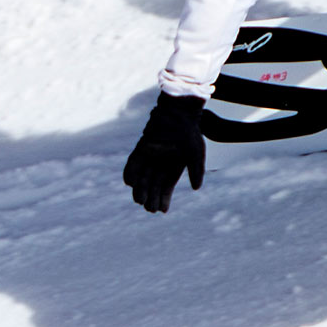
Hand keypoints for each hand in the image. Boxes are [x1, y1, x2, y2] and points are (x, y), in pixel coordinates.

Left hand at [123, 91, 206, 212]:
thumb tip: (196, 188)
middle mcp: (160, 164)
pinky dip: (130, 172)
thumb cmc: (189, 133)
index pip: (166, 188)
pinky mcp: (141, 148)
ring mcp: (150, 157)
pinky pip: (133, 163)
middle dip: (151, 198)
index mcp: (173, 168)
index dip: (164, 199)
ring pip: (142, 177)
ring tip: (140, 200)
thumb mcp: (196, 155)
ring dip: (140, 189)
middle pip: (153, 185)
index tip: (162, 211)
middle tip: (149, 209)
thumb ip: (197, 171)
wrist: (179, 114)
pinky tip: (130, 183)